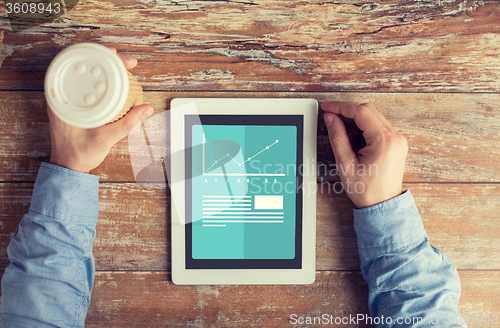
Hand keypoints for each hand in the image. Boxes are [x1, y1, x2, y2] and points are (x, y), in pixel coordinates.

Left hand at [48, 48, 153, 173]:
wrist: (68, 166)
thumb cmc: (79, 154)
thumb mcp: (106, 138)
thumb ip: (127, 124)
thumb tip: (146, 109)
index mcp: (64, 100)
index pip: (83, 67)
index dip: (104, 58)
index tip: (120, 58)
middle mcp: (62, 96)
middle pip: (85, 66)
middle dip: (109, 60)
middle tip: (128, 63)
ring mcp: (66, 99)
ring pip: (86, 75)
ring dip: (105, 69)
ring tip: (123, 67)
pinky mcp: (72, 104)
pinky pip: (86, 85)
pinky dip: (100, 80)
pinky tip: (112, 80)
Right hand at [322, 102, 407, 207]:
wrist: (383, 205)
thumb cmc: (367, 190)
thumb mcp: (345, 163)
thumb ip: (337, 137)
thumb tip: (330, 118)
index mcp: (384, 141)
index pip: (361, 112)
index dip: (341, 107)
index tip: (327, 107)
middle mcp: (395, 137)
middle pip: (368, 110)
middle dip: (347, 113)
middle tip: (331, 120)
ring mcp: (398, 139)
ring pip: (373, 117)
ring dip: (355, 122)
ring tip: (345, 140)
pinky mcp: (396, 142)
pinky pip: (378, 126)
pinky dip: (363, 129)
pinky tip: (355, 142)